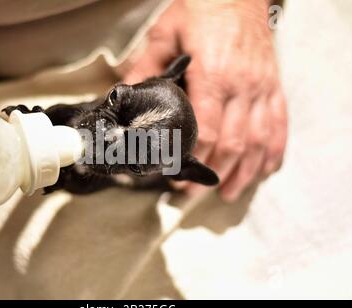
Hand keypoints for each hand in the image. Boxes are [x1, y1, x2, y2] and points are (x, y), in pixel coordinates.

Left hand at [124, 0, 286, 201]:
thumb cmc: (203, 8)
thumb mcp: (165, 31)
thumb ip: (146, 65)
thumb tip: (124, 93)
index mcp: (213, 76)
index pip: (207, 130)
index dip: (192, 159)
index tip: (176, 175)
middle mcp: (241, 87)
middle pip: (232, 144)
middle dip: (212, 174)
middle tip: (192, 192)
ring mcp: (261, 88)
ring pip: (257, 141)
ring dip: (242, 172)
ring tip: (226, 193)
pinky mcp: (273, 86)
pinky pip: (279, 125)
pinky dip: (272, 152)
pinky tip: (262, 171)